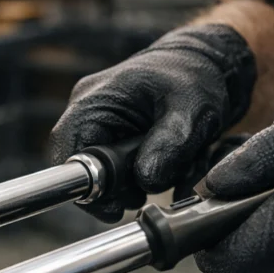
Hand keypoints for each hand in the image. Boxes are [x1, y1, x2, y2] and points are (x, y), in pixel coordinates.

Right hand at [50, 24, 256, 221]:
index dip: (86, 185)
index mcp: (95, 100)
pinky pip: (115, 170)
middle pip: (84, 169)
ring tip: (163, 175)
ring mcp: (97, 124)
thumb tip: (147, 180)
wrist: (204, 65)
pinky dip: (137, 178)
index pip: (69, 151)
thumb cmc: (194, 76)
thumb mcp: (190, 109)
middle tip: (145, 194)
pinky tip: (160, 170)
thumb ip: (170, 144)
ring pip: (101, 175)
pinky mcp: (111, 136)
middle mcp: (87, 111)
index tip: (113, 207)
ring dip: (130, 185)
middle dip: (116, 189)